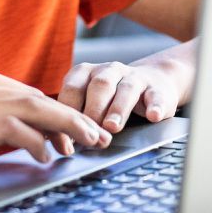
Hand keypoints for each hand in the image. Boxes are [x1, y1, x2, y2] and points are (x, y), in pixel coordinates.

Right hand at [0, 63, 110, 187]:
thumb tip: (30, 136)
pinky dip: (38, 143)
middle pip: (37, 96)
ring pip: (37, 108)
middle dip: (70, 118)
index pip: (26, 91)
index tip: (74, 130)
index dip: (55, 112)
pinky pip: (19, 129)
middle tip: (94, 136)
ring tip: (88, 143)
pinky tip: (46, 158)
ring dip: (68, 127)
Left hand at [57, 57, 193, 134]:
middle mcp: (109, 70)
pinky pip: (156, 95)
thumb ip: (74, 116)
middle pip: (99, 85)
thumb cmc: (110, 98)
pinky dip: (154, 106)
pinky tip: (153, 116)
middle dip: (92, 109)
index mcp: (86, 73)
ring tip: (112, 127)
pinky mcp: (156, 88)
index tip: (64, 137)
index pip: (73, 88)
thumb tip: (54, 142)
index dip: (68, 112)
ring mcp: (134, 77)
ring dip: (118, 109)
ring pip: (126, 89)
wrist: (153, 83)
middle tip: (88, 133)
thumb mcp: (88, 101)